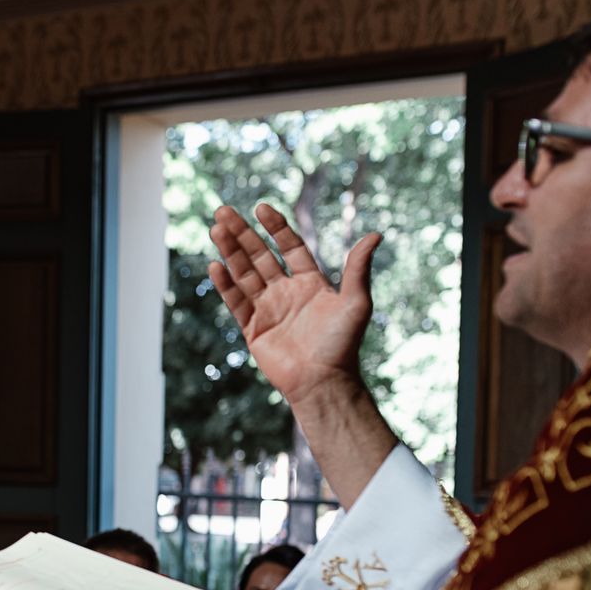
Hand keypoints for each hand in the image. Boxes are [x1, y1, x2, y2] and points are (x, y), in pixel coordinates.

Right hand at [209, 202, 380, 407]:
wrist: (323, 381)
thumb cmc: (343, 344)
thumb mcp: (356, 302)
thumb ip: (358, 268)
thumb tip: (375, 234)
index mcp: (310, 283)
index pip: (289, 247)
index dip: (276, 227)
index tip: (261, 208)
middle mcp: (286, 292)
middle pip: (260, 256)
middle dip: (242, 234)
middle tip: (224, 211)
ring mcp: (267, 309)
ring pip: (244, 274)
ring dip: (229, 252)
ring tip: (215, 229)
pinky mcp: (253, 329)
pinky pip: (236, 302)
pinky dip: (225, 284)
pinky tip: (215, 265)